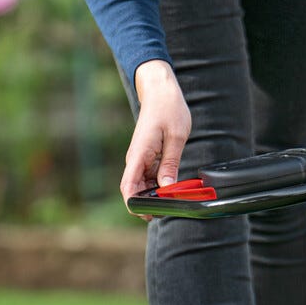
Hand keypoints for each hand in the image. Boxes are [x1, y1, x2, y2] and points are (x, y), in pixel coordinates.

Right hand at [122, 60, 191, 215]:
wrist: (160, 90)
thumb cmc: (168, 108)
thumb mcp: (176, 137)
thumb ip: (170, 164)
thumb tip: (167, 188)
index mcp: (139, 154)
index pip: (129, 186)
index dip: (134, 204)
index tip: (147, 214)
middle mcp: (136, 158)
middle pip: (135, 189)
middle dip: (148, 203)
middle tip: (168, 210)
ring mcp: (140, 158)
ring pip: (143, 185)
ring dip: (155, 194)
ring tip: (173, 198)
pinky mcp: (147, 157)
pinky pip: (150, 176)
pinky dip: (159, 184)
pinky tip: (171, 186)